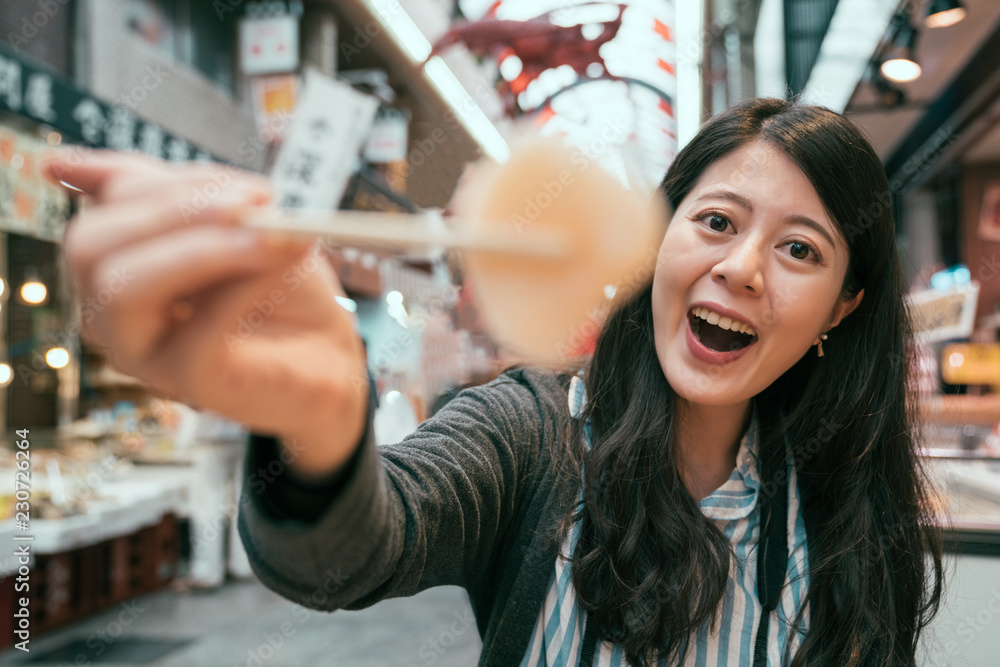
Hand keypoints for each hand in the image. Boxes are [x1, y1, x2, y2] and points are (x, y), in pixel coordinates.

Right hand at [50, 150, 369, 474]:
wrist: (330, 356)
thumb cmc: (281, 289)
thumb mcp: (232, 224)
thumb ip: (174, 192)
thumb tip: (62, 163)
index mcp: (116, 262)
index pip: (106, 205)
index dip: (176, 183)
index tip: (252, 186)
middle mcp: (110, 311)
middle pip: (89, 244)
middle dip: (173, 208)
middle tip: (255, 201)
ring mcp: (141, 351)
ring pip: (123, 287)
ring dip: (202, 248)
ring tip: (270, 237)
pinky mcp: (185, 381)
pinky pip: (197, 328)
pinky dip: (246, 286)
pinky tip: (284, 263)